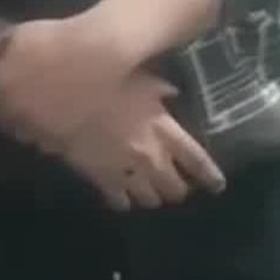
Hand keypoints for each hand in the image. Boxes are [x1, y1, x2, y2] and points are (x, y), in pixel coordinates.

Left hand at [0, 13, 138, 152]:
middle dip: (8, 113)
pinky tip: (63, 115)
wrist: (101, 53)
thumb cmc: (55, 38)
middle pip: (2, 124)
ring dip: (30, 124)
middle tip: (25, 95)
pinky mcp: (64, 139)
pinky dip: (51, 132)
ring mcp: (40, 130)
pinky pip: (49, 143)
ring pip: (25, 135)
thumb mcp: (14, 36)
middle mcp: (14, 116)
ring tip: (46, 106)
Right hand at [62, 72, 225, 211]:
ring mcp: (127, 172)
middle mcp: (152, 157)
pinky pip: (120, 202)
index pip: (197, 161)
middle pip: (176, 188)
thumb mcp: (140, 78)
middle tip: (177, 186)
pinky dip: (124, 202)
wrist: (62, 99)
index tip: (218, 186)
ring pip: (151, 200)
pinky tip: (124, 199)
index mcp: (165, 131)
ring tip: (152, 192)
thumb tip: (173, 93)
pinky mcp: (102, 181)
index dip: (210, 176)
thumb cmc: (103, 80)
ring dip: (154, 196)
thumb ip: (160, 90)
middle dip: (179, 189)